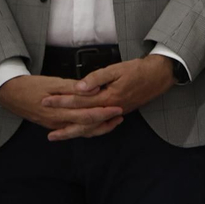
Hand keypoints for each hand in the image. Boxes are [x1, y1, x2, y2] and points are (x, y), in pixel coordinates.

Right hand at [0, 74, 123, 139]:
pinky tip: (96, 124)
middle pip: (86, 126)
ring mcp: (55, 125)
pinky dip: (87, 128)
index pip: (86, 116)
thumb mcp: (52, 82)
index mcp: (58, 112)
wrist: (10, 94)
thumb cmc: (31, 86)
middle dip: (105, 121)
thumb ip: (73, 87)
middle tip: (120, 114)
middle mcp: (57, 122)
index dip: (103, 113)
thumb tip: (93, 89)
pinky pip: (73, 129)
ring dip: (98, 127)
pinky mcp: (53, 124)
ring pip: (80, 131)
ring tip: (113, 121)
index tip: (118, 107)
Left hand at [39, 55, 176, 123]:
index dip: (61, 100)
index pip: (79, 101)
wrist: (160, 75)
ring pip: (89, 127)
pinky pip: (98, 126)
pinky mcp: (118, 112)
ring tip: (56, 135)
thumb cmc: (140, 70)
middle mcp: (110, 109)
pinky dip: (86, 130)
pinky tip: (78, 130)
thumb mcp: (118, 69)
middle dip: (61, 119)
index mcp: (108, 98)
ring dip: (72, 131)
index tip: (46, 100)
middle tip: (44, 122)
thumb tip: (79, 87)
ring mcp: (114, 113)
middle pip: (81, 119)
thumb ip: (97, 78)